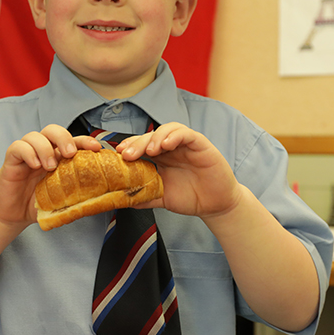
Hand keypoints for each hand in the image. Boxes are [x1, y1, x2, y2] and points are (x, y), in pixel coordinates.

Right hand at [0, 125, 101, 226]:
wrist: (13, 215)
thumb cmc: (37, 204)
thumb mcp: (61, 200)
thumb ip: (76, 197)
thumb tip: (99, 200)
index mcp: (57, 158)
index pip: (72, 141)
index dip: (85, 140)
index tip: (96, 148)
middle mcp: (42, 151)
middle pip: (53, 130)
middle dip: (64, 137)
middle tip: (70, 154)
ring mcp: (26, 154)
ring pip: (35, 135)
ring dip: (45, 148)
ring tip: (49, 167)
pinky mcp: (11, 160)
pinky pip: (18, 147)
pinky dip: (28, 152)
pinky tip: (34, 165)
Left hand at [116, 123, 241, 218]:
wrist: (216, 205)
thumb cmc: (191, 198)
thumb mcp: (162, 198)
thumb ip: (144, 197)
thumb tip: (122, 200)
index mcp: (160, 158)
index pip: (141, 145)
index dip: (129, 147)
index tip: (118, 155)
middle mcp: (171, 148)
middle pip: (150, 136)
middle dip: (137, 143)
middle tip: (128, 154)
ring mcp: (185, 144)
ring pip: (167, 129)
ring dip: (155, 137)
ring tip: (149, 151)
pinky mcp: (200, 144)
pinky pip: (186, 134)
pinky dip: (174, 136)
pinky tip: (166, 144)